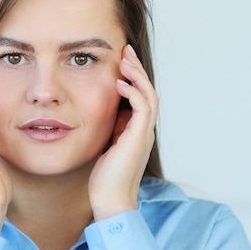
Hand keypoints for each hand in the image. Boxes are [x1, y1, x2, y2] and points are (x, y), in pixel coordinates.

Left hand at [88, 44, 158, 220]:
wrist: (110, 199)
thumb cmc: (104, 176)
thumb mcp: (105, 144)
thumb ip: (109, 128)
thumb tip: (101, 112)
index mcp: (137, 129)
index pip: (140, 95)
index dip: (132, 76)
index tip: (120, 59)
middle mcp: (144, 129)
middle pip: (148, 90)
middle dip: (136, 68)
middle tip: (125, 50)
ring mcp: (144, 133)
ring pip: (149, 95)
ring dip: (137, 75)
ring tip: (124, 60)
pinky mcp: (139, 138)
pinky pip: (143, 109)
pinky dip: (134, 93)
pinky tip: (120, 83)